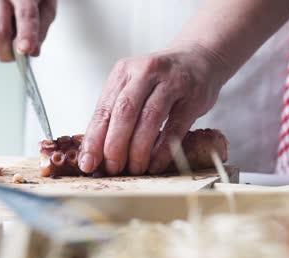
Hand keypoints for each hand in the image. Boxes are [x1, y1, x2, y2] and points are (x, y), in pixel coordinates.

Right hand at [0, 0, 56, 61]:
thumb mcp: (47, 5)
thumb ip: (42, 28)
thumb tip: (33, 51)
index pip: (24, 14)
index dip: (26, 35)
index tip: (26, 49)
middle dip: (11, 51)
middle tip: (22, 52)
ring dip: (5, 44)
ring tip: (15, 28)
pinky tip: (5, 24)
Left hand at [79, 45, 226, 174]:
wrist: (200, 58)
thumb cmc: (161, 80)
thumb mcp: (134, 86)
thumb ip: (117, 113)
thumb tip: (98, 153)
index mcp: (123, 72)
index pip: (103, 110)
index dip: (94, 139)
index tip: (88, 163)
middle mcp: (145, 73)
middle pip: (124, 112)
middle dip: (115, 145)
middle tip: (113, 168)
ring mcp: (171, 83)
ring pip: (149, 118)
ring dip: (138, 149)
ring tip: (134, 169)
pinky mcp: (192, 97)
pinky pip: (175, 127)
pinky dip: (163, 150)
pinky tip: (155, 164)